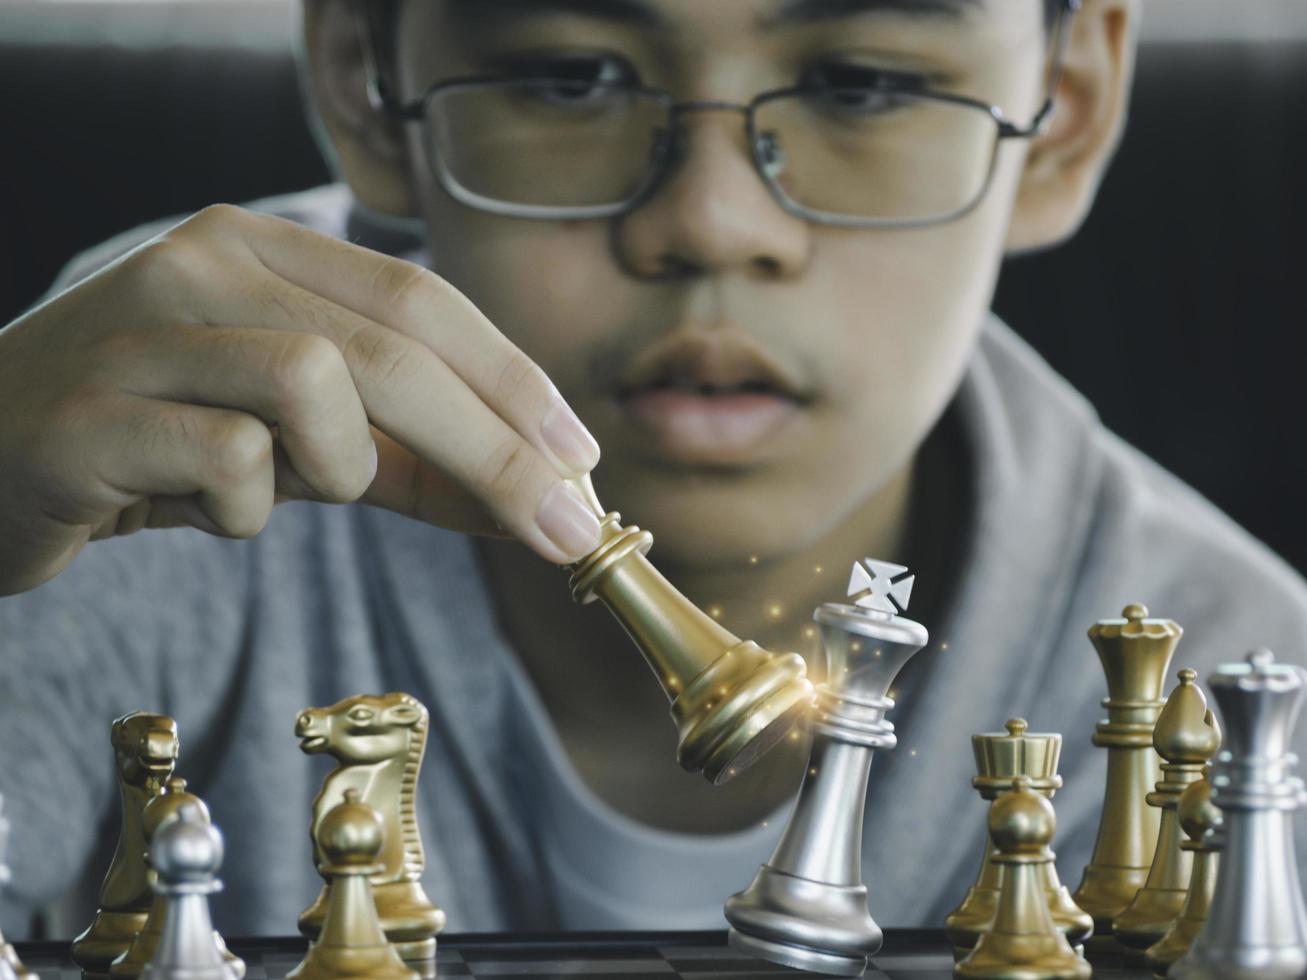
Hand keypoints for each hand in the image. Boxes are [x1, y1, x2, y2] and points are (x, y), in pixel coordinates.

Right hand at [0, 205, 602, 595]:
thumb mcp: (295, 435)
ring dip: (336, 466)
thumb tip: (533, 495)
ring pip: (315, 386)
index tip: (579, 458)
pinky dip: (242, 508)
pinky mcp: (89, 412)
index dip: (512, 382)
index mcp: (262, 248)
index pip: (421, 302)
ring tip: (283, 488)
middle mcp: (204, 261)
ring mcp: (140, 327)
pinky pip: (228, 463)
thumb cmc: (157, 440)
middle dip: (497, 449)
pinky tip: (193, 505)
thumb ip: (406, 455)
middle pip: (393, 348)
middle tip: (566, 527)